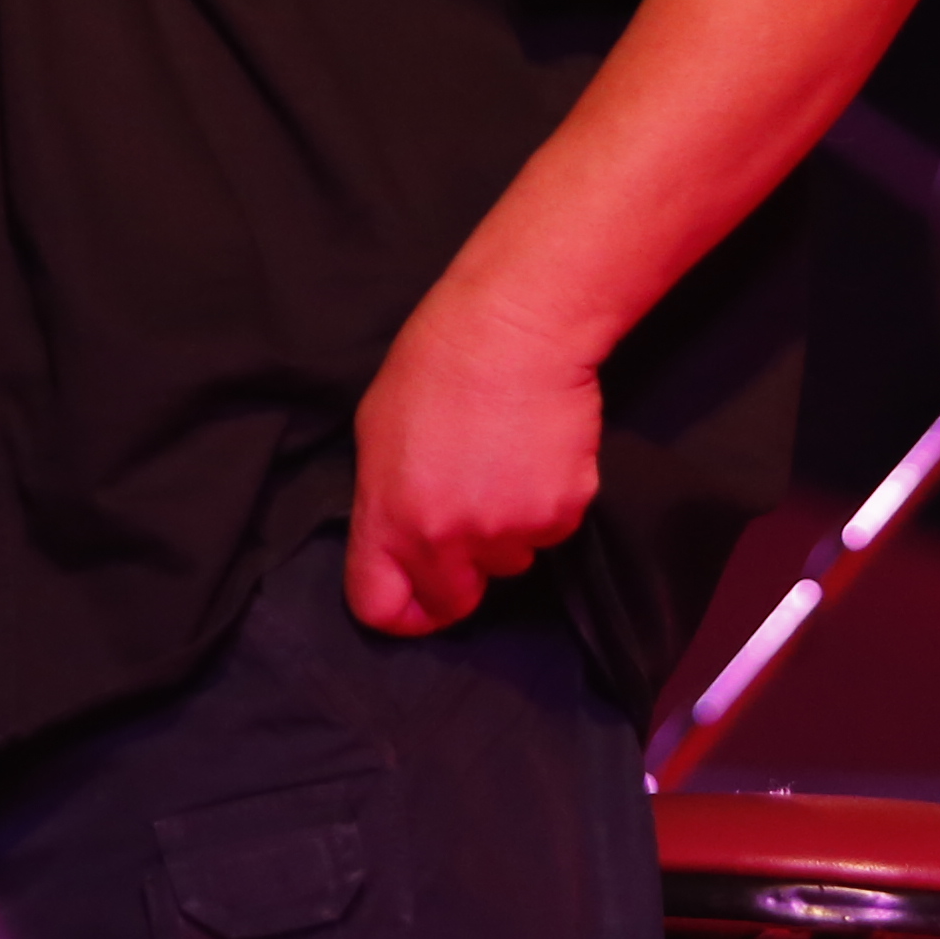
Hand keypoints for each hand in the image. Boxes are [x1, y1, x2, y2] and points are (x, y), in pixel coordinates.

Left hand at [344, 287, 600, 634]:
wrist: (515, 328)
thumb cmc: (435, 364)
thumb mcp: (376, 434)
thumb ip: (385, 503)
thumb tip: (402, 539)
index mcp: (390, 519)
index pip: (381, 610)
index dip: (401, 611)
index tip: (416, 596)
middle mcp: (447, 539)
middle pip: (455, 600)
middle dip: (461, 573)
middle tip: (468, 514)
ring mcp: (508, 531)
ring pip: (509, 561)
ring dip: (504, 531)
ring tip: (502, 462)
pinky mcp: (563, 514)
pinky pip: (550, 531)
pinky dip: (545, 504)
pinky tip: (536, 453)